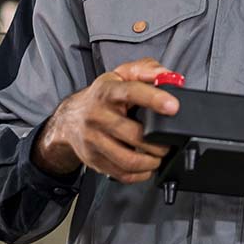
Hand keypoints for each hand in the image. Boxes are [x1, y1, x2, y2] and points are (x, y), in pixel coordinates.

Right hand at [32, 57, 179, 183]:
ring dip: (151, 161)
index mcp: (108, 91)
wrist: (70, 117)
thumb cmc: (103, 95)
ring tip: (160, 155)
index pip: (132, 92)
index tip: (173, 106)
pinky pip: (120, 173)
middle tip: (170, 141)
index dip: (155, 99)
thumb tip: (167, 76)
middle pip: (134, 134)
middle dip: (159, 142)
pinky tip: (147, 167)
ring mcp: (94, 140)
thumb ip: (147, 69)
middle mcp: (98, 116)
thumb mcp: (122, 74)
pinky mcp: (93, 159)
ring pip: (128, 159)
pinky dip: (139, 174)